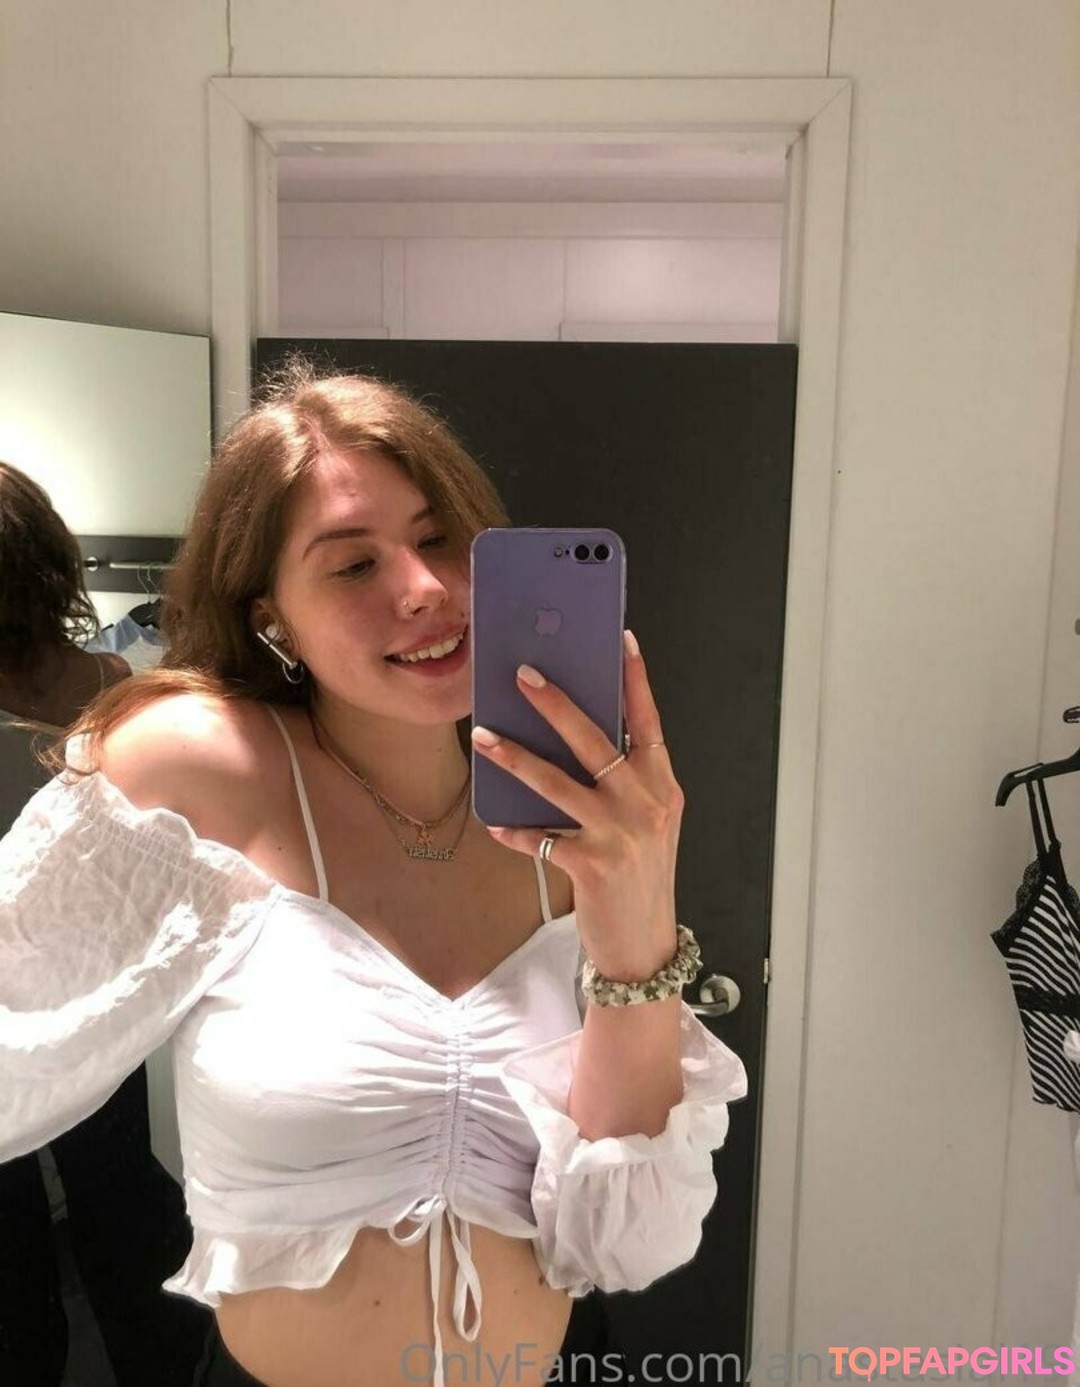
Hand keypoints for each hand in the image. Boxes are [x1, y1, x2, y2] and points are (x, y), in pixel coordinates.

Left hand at [471, 630, 684, 980]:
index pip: (648, 722)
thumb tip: (576, 736)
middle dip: (556, 704)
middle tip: (524, 675)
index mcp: (663, 785)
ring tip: (484, 736)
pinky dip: (514, 830)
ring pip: (557, 781)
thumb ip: (626, 782)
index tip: (621, 640)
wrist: (646, 945)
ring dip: (515, 757)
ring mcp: (619, 833)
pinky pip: (540, 837)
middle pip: (595, 740)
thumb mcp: (648, 822)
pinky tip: (494, 824)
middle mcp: (646, 803)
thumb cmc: (641, 876)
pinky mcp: (591, 865)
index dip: (635, 680)